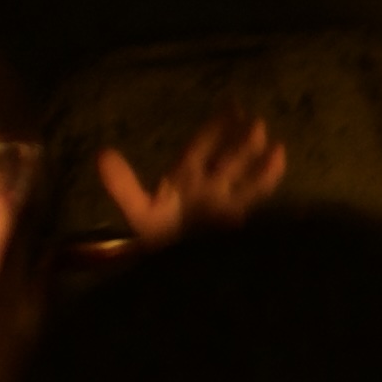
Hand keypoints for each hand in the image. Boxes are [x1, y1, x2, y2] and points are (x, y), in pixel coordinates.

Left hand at [96, 113, 286, 251]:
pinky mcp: (237, 224)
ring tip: (276, 147)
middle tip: (257, 122)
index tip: (233, 106)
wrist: (168, 274)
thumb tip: (102, 153)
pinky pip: (255, 200)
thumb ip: (123, 184)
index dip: (217, 128)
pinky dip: (267, 183)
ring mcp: (226, 204)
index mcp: (186, 177)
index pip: (203, 147)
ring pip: (247, 179)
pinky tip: (279, 168)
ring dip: (259, 164)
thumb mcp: (138, 210)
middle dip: (243, 141)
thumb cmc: (154, 240)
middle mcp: (210, 187)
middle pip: (230, 159)